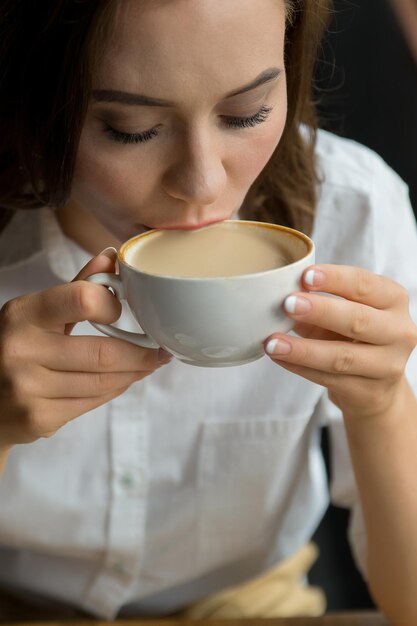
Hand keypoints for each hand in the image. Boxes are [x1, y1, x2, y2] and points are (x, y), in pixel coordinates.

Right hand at [0, 249, 170, 447]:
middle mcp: (21, 350)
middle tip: (160, 350)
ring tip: (148, 364)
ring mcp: (28, 389)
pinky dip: (116, 390)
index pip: (82, 300)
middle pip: (104, 353)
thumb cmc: (18, 346)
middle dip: (142, 353)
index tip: (126, 310)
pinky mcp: (38, 418)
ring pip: (104, 381)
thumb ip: (76, 286)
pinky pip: (94, 402)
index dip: (113, 305)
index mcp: (23, 314)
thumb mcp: (36, 311)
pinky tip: (124, 380)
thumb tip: (112, 256)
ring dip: (134, 373)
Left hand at [265, 265, 416, 419]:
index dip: (335, 279)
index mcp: (393, 300)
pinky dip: (300, 367)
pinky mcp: (368, 392)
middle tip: (287, 304)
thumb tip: (276, 292)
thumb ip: (316, 301)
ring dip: (303, 349)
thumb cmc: (354, 337)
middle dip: (320, 311)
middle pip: (358, 319)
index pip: (365, 285)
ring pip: (341, 356)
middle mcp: (398, 332)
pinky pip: (328, 378)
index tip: (305, 276)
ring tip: (273, 341)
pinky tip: (279, 357)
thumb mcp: (343, 312)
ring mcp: (387, 365)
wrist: (376, 388)